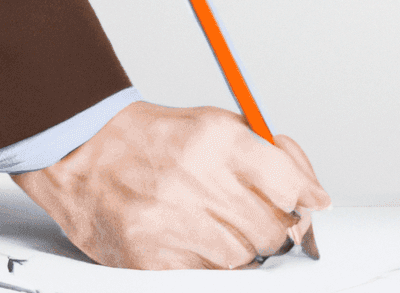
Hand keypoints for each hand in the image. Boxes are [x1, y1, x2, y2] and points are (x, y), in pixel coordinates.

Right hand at [11, 101, 329, 268]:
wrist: (85, 152)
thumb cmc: (160, 138)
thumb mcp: (221, 124)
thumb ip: (272, 155)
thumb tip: (314, 195)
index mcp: (218, 139)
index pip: (288, 183)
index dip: (306, 197)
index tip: (311, 204)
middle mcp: (196, 179)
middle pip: (273, 227)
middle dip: (280, 227)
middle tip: (269, 219)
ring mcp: (171, 222)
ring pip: (245, 257)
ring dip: (247, 247)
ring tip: (225, 225)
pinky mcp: (149, 258)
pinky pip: (208, 275)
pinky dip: (214, 264)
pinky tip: (201, 241)